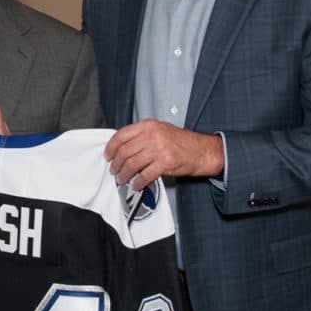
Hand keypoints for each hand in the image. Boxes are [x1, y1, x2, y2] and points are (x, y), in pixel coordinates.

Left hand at [105, 120, 223, 189]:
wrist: (203, 151)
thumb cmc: (183, 142)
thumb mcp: (161, 130)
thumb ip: (142, 135)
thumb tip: (124, 146)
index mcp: (149, 125)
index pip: (122, 135)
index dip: (111, 147)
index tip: (108, 155)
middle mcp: (153, 135)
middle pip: (125, 151)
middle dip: (116, 164)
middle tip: (114, 170)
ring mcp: (159, 149)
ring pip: (132, 164)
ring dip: (124, 174)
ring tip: (122, 179)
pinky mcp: (165, 163)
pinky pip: (145, 175)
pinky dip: (138, 182)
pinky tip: (137, 185)